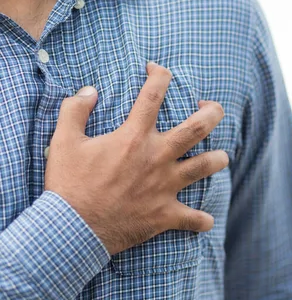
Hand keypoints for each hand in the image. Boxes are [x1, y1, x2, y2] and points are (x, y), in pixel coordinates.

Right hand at [45, 62, 227, 254]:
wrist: (73, 229)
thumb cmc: (69, 184)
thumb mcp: (63, 142)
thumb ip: (75, 111)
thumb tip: (89, 90)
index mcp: (134, 137)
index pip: (153, 95)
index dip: (159, 75)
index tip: (157, 70)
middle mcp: (157, 157)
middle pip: (198, 128)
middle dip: (213, 112)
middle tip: (214, 108)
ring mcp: (165, 186)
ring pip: (206, 166)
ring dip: (217, 160)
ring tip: (220, 157)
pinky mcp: (166, 214)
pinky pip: (193, 219)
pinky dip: (201, 221)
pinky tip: (206, 221)